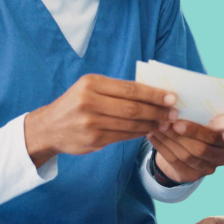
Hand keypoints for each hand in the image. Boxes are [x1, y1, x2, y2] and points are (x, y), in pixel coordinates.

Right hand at [24, 74, 174, 167]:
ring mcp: (91, 122)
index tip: (172, 97)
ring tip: (165, 123)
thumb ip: (116, 91)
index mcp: (90, 83)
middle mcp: (89, 101)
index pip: (130, 89)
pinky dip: (140, 133)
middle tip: (174, 113)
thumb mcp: (89, 89)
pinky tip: (149, 130)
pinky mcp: (94, 139)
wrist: (49, 127)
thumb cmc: (75, 104)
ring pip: (131, 123)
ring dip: (152, 124)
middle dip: (157, 110)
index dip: (154, 94)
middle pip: (133, 107)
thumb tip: (153, 94)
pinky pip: (124, 136)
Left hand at [149, 119, 223, 181]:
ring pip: (185, 156)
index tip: (176, 121)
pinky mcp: (193, 176)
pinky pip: (174, 162)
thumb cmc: (195, 128)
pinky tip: (152, 136)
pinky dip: (161, 147)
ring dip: (167, 140)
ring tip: (154, 127)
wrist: (187, 149)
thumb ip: (196, 114)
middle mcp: (221, 157)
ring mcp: (208, 169)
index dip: (194, 130)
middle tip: (162, 123)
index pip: (212, 137)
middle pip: (198, 149)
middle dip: (177, 135)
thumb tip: (175, 103)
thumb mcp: (201, 120)